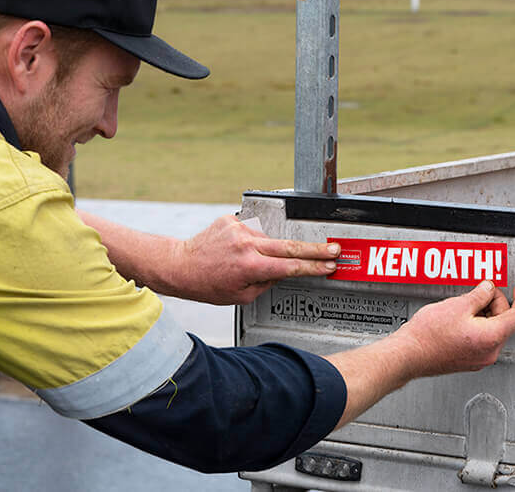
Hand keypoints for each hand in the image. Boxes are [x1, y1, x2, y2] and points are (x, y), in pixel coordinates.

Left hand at [168, 215, 339, 304]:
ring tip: (246, 261)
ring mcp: (239, 229)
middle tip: (333, 249)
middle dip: (315, 249)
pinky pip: (252, 232)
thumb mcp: (241, 296)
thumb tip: (282, 270)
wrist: (181, 265)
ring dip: (268, 249)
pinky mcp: (233, 219)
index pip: (290, 266)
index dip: (312, 267)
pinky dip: (251, 241)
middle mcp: (246, 245)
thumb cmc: (207, 284)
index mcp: (249, 267)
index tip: (328, 265)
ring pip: (269, 239)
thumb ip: (266, 283)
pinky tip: (236, 250)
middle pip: (290, 246)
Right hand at [324, 280, 514, 428]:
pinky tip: (463, 315)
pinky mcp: (468, 360)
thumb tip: (488, 289)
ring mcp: (479, 358)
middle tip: (484, 290)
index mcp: (491, 337)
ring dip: (486, 313)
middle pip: (505, 322)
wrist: (409, 354)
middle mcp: (489, 352)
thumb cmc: (428, 335)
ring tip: (468, 302)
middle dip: (497, 302)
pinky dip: (478, 324)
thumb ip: (480, 295)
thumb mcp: (458, 305)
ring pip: (493, 330)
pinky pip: (482, 338)